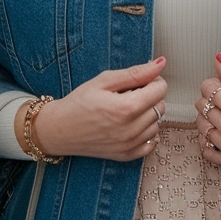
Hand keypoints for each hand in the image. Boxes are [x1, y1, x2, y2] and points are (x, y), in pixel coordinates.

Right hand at [14, 58, 166, 160]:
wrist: (59, 129)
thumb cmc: (78, 103)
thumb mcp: (104, 80)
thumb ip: (135, 73)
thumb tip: (160, 64)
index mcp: (126, 108)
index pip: (161, 90)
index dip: (153, 81)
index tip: (140, 81)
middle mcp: (131, 129)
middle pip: (160, 106)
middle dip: (150, 96)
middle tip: (130, 94)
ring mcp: (130, 145)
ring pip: (157, 124)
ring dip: (148, 115)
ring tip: (127, 110)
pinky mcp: (126, 155)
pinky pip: (151, 143)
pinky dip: (146, 133)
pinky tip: (132, 125)